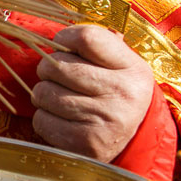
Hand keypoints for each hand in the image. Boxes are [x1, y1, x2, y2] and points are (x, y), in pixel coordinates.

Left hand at [31, 25, 154, 161]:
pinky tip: (62, 119)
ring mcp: (105, 120)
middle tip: (57, 76)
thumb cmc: (118, 93)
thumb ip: (94, 45)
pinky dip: (45, 119)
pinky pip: (42, 121)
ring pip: (44, 93)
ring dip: (44, 95)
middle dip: (48, 69)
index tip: (63, 46)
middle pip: (56, 66)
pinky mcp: (87, 144)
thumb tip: (52, 35)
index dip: (64, 38)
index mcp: (132, 67)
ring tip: (61, 99)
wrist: (138, 141)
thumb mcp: (121, 65)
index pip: (86, 37)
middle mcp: (122, 93)